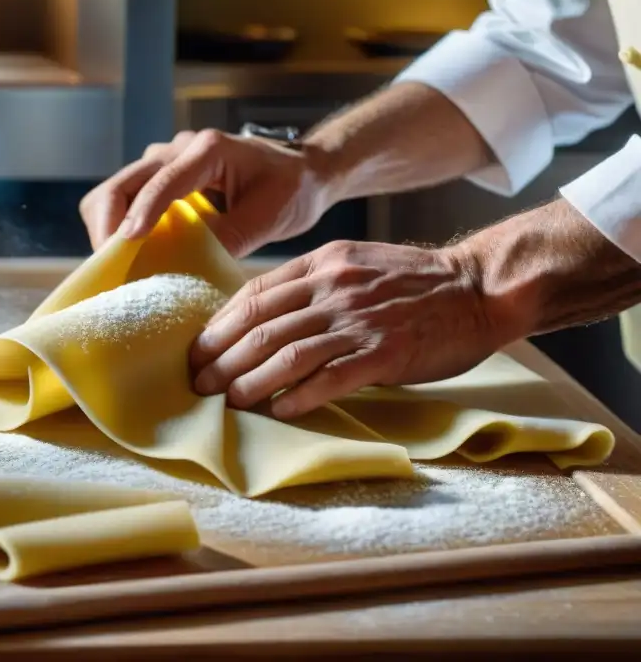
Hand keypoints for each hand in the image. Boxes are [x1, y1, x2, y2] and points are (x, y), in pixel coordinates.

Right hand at [79, 129, 335, 257]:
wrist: (304, 171)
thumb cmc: (293, 188)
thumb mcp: (270, 216)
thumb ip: (230, 237)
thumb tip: (187, 270)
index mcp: (209, 149)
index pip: (162, 181)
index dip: (141, 213)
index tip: (125, 244)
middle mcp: (179, 148)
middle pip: (122, 183)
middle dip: (108, 224)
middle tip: (112, 267)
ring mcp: (166, 161)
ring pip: (116, 191)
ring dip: (110, 227)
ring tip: (120, 265)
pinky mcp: (163, 177)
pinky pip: (128, 200)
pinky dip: (122, 227)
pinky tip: (133, 257)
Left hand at [190, 240, 500, 418]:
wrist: (477, 288)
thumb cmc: (412, 282)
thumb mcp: (353, 264)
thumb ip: (310, 285)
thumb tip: (261, 316)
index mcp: (321, 265)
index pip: (254, 295)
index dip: (219, 325)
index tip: (198, 349)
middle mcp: (334, 288)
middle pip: (261, 327)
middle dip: (222, 358)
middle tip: (198, 383)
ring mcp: (359, 320)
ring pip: (288, 353)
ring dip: (250, 382)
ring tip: (227, 402)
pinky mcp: (385, 353)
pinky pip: (331, 378)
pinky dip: (300, 396)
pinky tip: (279, 411)